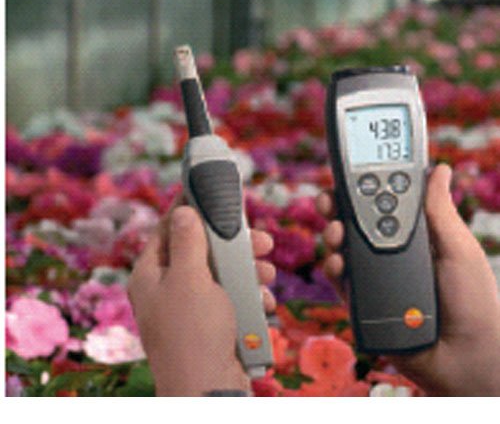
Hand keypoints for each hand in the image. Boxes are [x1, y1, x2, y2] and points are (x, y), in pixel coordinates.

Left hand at [128, 204, 275, 395]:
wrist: (209, 389)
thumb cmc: (194, 332)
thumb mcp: (190, 279)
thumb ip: (187, 241)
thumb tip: (182, 211)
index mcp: (151, 274)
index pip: (167, 228)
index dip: (188, 208)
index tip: (207, 191)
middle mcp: (167, 287)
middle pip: (201, 249)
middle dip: (233, 244)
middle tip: (260, 239)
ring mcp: (189, 306)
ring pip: (221, 273)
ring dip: (248, 270)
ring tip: (268, 273)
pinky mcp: (210, 321)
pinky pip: (230, 297)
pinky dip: (249, 296)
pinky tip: (264, 301)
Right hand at [317, 164, 499, 395]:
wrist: (466, 359)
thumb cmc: (474, 303)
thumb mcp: (459, 249)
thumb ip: (440, 210)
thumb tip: (440, 168)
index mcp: (412, 234)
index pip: (382, 201)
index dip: (364, 185)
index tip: (350, 171)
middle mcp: (388, 251)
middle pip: (354, 221)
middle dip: (337, 205)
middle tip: (329, 198)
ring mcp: (373, 274)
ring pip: (341, 246)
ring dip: (331, 233)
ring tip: (335, 231)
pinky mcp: (360, 298)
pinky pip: (339, 278)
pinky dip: (333, 266)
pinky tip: (339, 262)